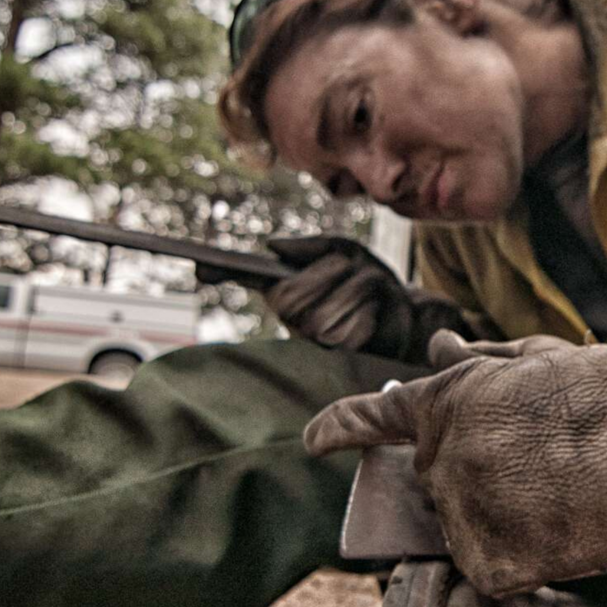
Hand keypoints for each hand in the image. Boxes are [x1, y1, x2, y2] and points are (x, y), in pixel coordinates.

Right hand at [200, 235, 465, 363]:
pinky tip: (375, 316)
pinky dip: (368, 315)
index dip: (219, 271)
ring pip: (323, 316)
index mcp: (285, 288)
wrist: (408, 314)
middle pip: (290, 299)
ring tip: (370, 292)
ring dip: (356, 292)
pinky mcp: (339, 359)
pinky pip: (346, 333)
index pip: (246, 277)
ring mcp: (312, 342)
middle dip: (330, 274)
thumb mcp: (347, 253)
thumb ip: (312, 247)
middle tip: (353, 268)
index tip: (198, 265)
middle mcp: (290, 318)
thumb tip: (269, 246)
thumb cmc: (371, 282)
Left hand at [304, 318, 606, 596]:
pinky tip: (563, 526)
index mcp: (447, 400)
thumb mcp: (540, 359)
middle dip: (472, 465)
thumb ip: (478, 361)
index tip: (313, 440)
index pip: (373, 418)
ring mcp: (461, 514)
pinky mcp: (489, 563)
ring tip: (562, 489)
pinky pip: (492, 563)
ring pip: (465, 521)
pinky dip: (522, 553)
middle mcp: (440, 458)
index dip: (339, 427)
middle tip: (538, 458)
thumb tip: (438, 348)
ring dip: (499, 510)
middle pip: (436, 475)